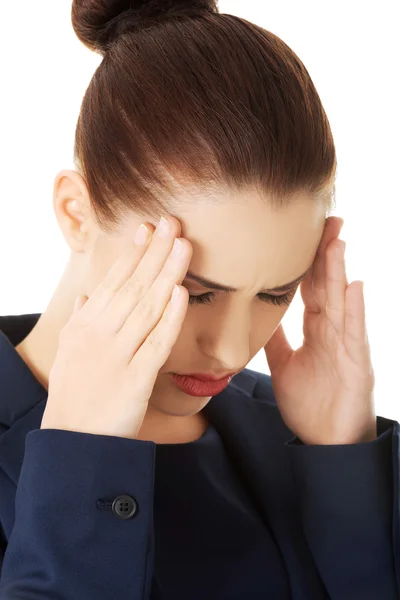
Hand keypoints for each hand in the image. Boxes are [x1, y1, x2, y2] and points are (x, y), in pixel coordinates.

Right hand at [41, 216, 191, 439]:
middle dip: (154, 252)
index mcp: (84, 326)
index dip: (133, 253)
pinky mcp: (135, 380)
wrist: (74, 441)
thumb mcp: (68, 351)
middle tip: (172, 222)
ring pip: (146, 308)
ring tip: (182, 245)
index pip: (112, 281)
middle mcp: (98, 335)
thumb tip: (87, 294)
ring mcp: (117, 356)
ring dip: (166, 274)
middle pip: (132, 286)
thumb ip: (81, 319)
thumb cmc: (75, 392)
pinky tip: (182, 293)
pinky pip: (156, 343)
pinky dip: (170, 318)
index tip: (149, 227)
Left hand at [264, 217, 376, 444]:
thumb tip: (257, 314)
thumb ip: (274, 340)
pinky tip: (354, 287)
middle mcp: (333, 332)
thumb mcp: (283, 366)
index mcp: (316, 331)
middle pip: (329, 286)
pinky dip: (355, 311)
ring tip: (337, 241)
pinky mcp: (356, 365)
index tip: (304, 233)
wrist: (324, 442)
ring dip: (339, 272)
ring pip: (341, 302)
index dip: (308, 262)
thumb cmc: (310, 404)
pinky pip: (354, 334)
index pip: (312, 289)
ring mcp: (346, 347)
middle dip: (327, 254)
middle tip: (327, 220)